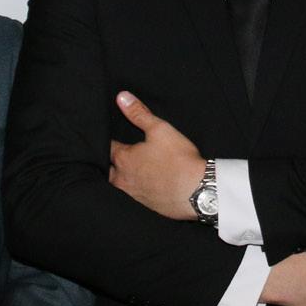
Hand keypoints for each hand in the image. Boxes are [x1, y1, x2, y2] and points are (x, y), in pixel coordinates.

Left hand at [108, 91, 205, 220]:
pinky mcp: (145, 207)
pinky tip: (144, 186)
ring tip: (130, 171)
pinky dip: (135, 191)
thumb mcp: (160, 129)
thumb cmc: (179, 160)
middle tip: (119, 155)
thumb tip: (121, 97)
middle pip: (108, 170)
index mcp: (124, 159)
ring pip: (119, 186)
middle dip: (111, 162)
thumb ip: (139, 113)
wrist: (198, 192)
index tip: (113, 137)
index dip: (109, 140)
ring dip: (122, 178)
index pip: (107, 147)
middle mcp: (123, 180)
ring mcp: (133, 196)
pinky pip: (133, 198)